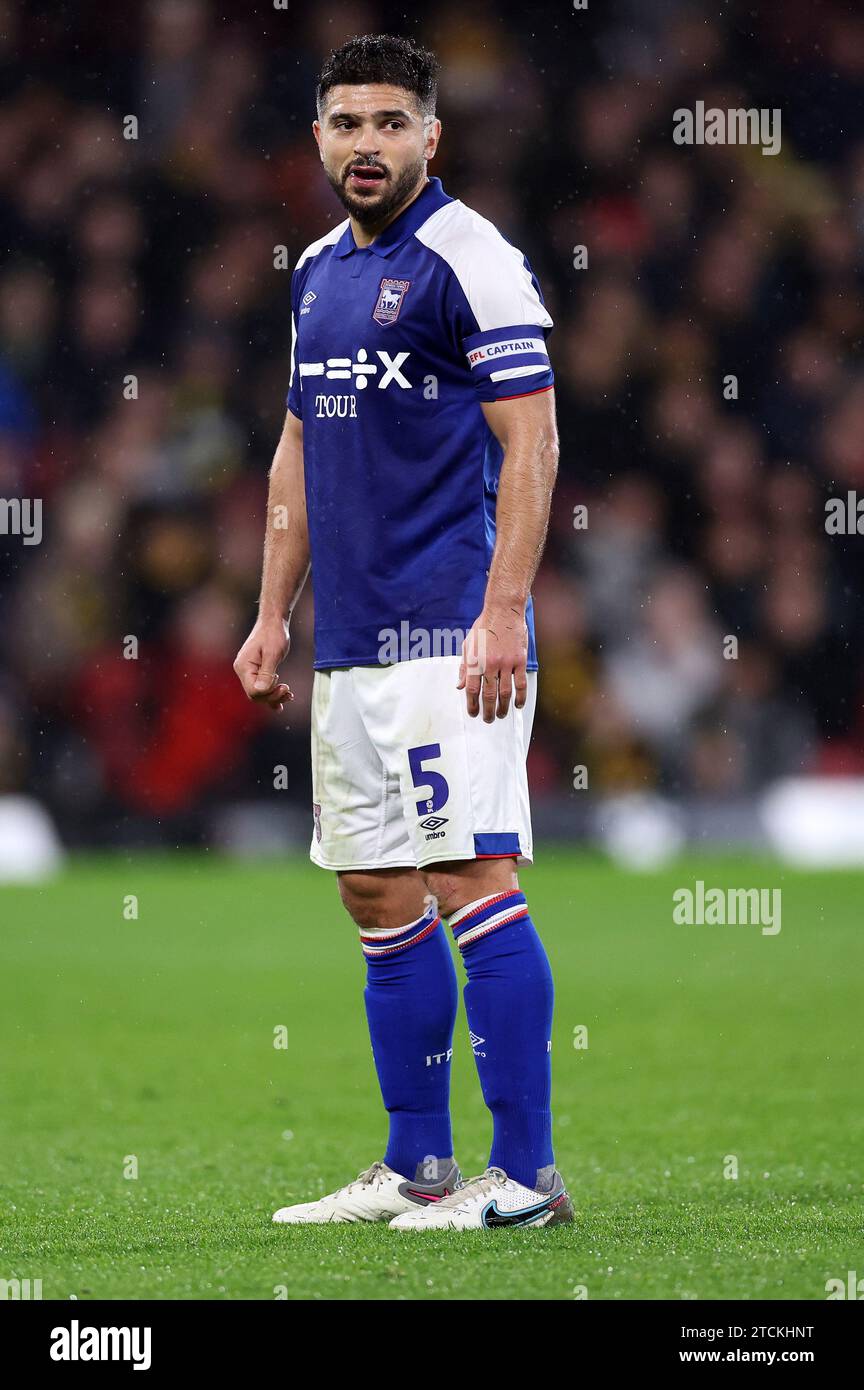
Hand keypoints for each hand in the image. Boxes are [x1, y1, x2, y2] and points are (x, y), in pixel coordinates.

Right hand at [233, 616, 292, 711]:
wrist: (273, 622)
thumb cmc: (273, 634)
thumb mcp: (273, 653)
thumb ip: (266, 672)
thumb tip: (261, 691)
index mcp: (244, 666)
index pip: (253, 690)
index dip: (269, 693)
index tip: (284, 685)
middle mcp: (243, 671)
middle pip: (255, 694)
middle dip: (272, 696)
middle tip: (288, 690)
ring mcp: (248, 671)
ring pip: (259, 693)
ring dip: (274, 696)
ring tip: (289, 695)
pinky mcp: (255, 671)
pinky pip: (261, 687)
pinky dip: (272, 694)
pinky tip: (283, 699)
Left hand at [458, 605, 528, 721]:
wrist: (503, 610)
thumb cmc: (484, 627)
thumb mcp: (468, 645)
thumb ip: (464, 667)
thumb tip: (460, 686)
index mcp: (475, 661)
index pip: (473, 689)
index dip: (472, 705)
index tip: (473, 714)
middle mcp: (490, 664)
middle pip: (489, 695)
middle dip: (488, 711)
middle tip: (488, 720)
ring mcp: (506, 663)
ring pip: (505, 692)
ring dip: (503, 707)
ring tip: (502, 715)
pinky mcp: (520, 660)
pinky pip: (521, 683)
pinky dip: (520, 697)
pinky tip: (517, 705)